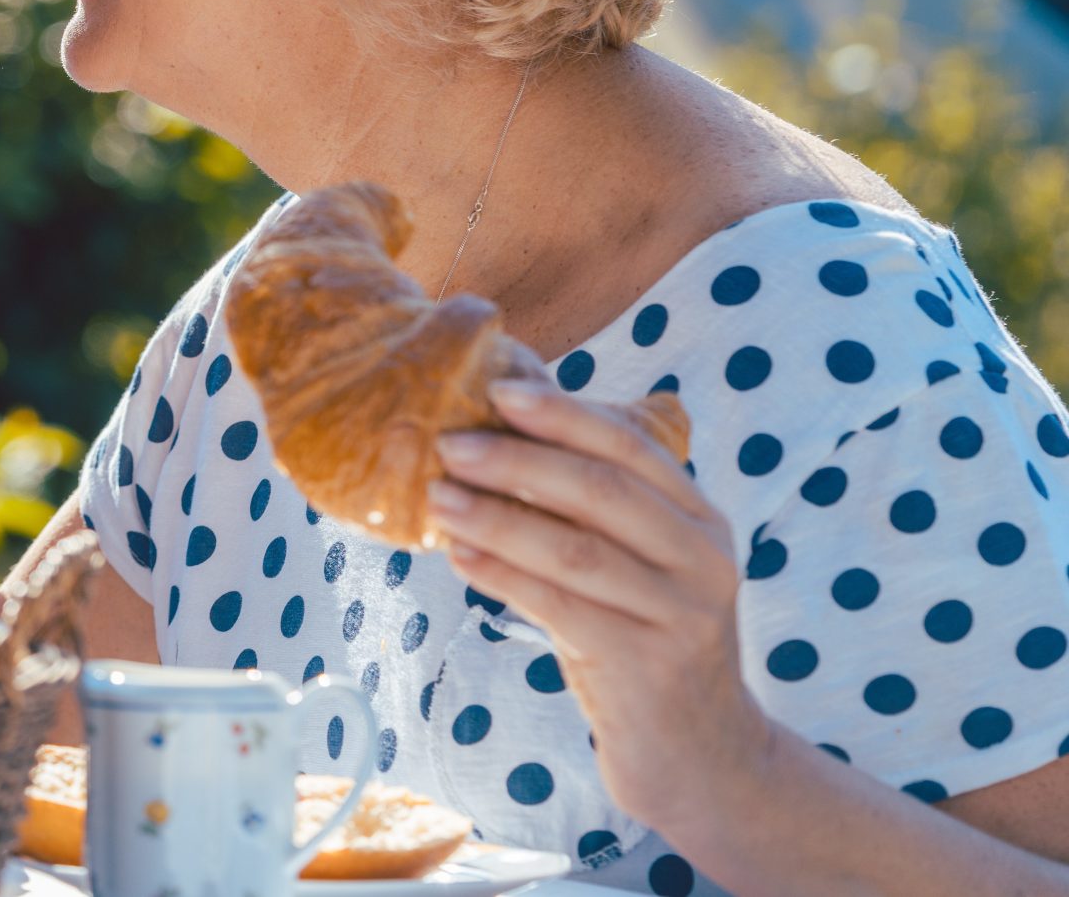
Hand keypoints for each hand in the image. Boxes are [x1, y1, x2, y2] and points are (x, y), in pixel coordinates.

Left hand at [429, 378, 775, 834]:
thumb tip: (497, 431)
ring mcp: (681, 614)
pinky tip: (458, 556)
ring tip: (437, 497)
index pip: (629, 445)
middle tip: (449, 443)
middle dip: (517, 460)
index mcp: (700, 517)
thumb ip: (591, 506)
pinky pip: (560, 608)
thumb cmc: (642, 636)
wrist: (697, 750)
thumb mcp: (635, 562)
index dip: (563, 414)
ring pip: (575, 550)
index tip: (497, 389)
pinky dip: (502, 576)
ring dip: (496, 518)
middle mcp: (703, 558)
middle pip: (600, 492)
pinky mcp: (647, 665)